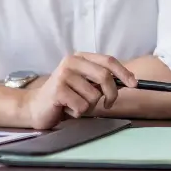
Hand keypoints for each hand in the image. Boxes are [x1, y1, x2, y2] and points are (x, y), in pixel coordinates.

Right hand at [21, 53, 137, 129]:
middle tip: (108, 104)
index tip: (134, 84)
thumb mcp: (85, 83)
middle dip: (111, 94)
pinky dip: (78, 113)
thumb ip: (101, 80)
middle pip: (104, 76)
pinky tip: (66, 109)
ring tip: (75, 104)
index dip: (123, 72)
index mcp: (80, 57)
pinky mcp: (58, 90)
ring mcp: (63, 75)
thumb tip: (128, 80)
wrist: (35, 107)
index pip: (108, 61)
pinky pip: (82, 106)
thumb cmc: (65, 97)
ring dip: (89, 106)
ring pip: (94, 95)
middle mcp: (71, 62)